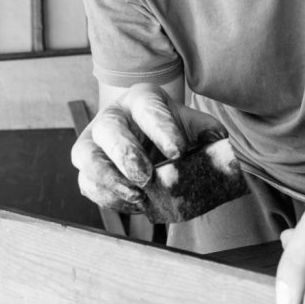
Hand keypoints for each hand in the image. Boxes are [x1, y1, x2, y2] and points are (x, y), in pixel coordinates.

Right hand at [71, 84, 220, 210]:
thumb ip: (206, 130)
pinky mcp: (87, 169)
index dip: (162, 130)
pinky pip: (87, 184)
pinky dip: (108, 197)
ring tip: (137, 196)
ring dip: (110, 179)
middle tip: (146, 176)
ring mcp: (94, 142)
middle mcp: (111, 117)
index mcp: (140, 99)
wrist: (146, 135)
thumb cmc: (170, 128)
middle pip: (108, 129)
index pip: (147, 109)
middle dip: (126, 154)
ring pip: (87, 157)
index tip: (178, 152)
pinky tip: (132, 204)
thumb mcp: (190, 123)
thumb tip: (217, 141)